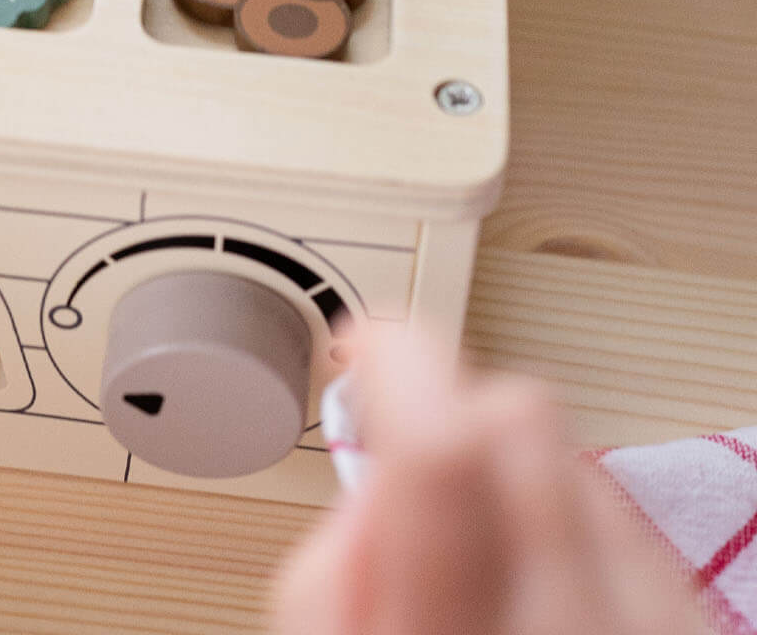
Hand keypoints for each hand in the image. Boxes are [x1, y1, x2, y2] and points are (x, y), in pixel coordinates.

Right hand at [275, 329, 703, 634]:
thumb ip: (326, 578)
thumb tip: (370, 493)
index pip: (445, 454)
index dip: (395, 363)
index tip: (365, 346)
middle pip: (518, 414)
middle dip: (448, 411)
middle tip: (413, 469)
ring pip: (573, 460)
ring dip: (514, 478)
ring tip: (483, 568)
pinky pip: (627, 526)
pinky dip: (574, 535)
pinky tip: (546, 608)